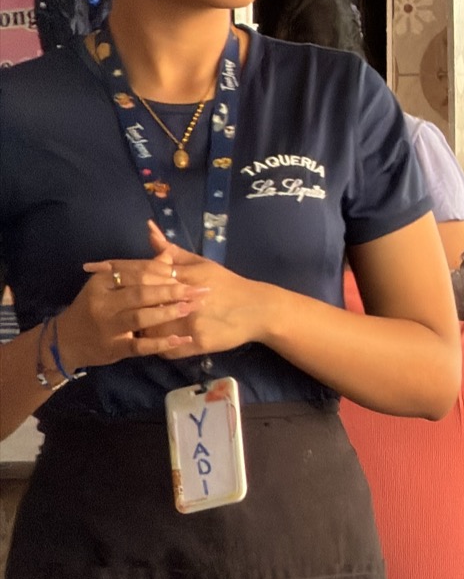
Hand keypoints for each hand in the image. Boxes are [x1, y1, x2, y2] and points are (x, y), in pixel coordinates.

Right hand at [57, 245, 192, 370]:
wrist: (66, 341)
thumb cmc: (94, 307)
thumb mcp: (109, 284)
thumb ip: (139, 271)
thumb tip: (168, 254)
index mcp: (102, 282)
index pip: (136, 273)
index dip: (163, 273)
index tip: (185, 275)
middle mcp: (103, 303)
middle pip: (141, 293)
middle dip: (172, 291)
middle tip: (197, 290)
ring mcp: (108, 327)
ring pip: (141, 317)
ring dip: (168, 313)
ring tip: (191, 308)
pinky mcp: (114, 348)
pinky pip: (140, 345)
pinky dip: (161, 343)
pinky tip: (180, 339)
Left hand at [85, 228, 266, 361]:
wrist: (257, 310)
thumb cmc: (228, 284)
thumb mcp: (201, 263)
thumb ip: (171, 251)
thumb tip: (149, 230)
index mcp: (184, 275)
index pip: (143, 270)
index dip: (116, 269)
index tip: (91, 268)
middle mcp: (184, 297)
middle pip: (142, 299)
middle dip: (117, 300)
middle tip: (92, 301)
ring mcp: (190, 322)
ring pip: (151, 326)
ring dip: (135, 327)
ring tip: (118, 326)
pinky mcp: (197, 343)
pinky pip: (167, 348)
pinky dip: (154, 346)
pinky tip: (144, 344)